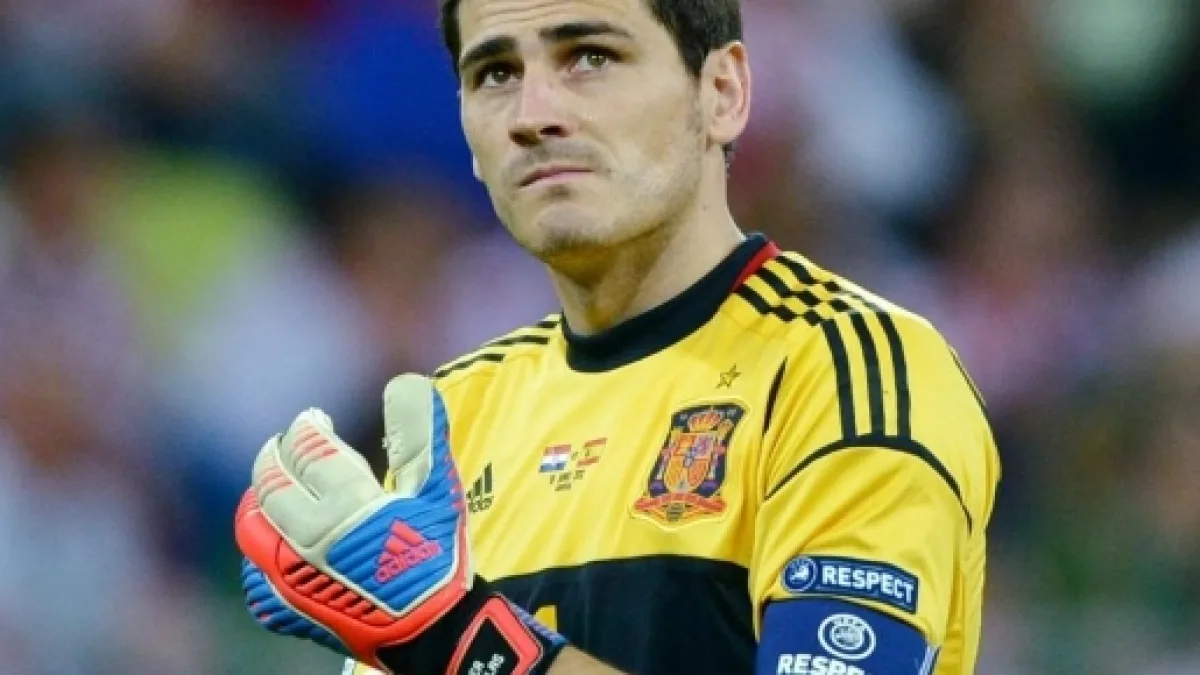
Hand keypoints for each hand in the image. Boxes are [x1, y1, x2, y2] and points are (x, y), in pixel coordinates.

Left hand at [234, 374, 564, 674]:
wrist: (434, 632)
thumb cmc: (439, 558)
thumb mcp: (438, 489)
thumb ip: (420, 431)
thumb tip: (404, 381)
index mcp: (344, 505)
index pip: (307, 448)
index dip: (308, 427)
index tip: (315, 418)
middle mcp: (306, 540)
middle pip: (269, 482)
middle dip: (277, 454)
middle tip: (288, 442)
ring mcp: (290, 579)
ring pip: (252, 527)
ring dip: (261, 498)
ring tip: (276, 484)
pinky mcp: (288, 610)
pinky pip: (254, 576)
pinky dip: (259, 552)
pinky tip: (275, 542)